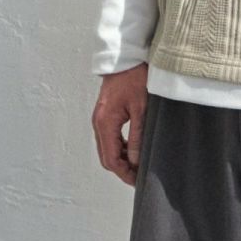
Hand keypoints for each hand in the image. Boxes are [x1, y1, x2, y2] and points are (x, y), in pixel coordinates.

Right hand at [92, 63, 148, 185]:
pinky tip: (134, 150)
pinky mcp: (105, 116)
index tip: (139, 181)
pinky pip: (110, 140)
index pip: (111, 159)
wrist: (126, 58)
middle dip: (123, 170)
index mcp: (105, 123)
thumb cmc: (134, 78)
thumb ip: (138, 137)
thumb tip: (137, 161)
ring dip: (122, 160)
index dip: (125, 173)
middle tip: (141, 177)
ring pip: (107, 150)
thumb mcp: (141, 109)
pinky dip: (120, 149)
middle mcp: (98, 123)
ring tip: (140, 165)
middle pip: (106, 158)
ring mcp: (100, 120)